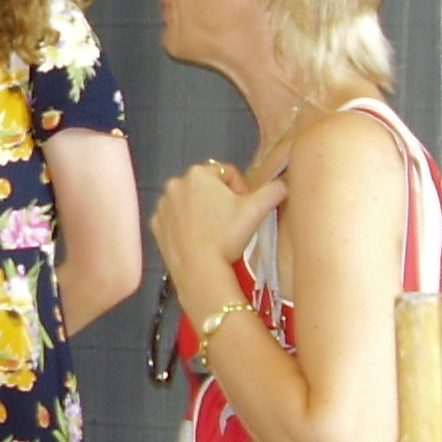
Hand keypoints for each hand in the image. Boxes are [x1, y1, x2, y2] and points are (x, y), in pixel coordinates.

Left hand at [149, 160, 285, 317]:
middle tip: (230, 222)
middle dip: (220, 200)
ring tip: (214, 232)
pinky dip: (186, 225)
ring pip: (190, 202)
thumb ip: (275, 190)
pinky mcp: (156, 224)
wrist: (200, 269)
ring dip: (202, 211)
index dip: (240, 189)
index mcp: (199, 174)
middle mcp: (176, 184)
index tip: (243, 208)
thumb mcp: (257, 210)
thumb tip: (285, 182)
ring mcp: (163, 205)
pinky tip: (199, 238)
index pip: (227, 173)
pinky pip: (175, 219)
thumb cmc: (225, 238)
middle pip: (207, 186)